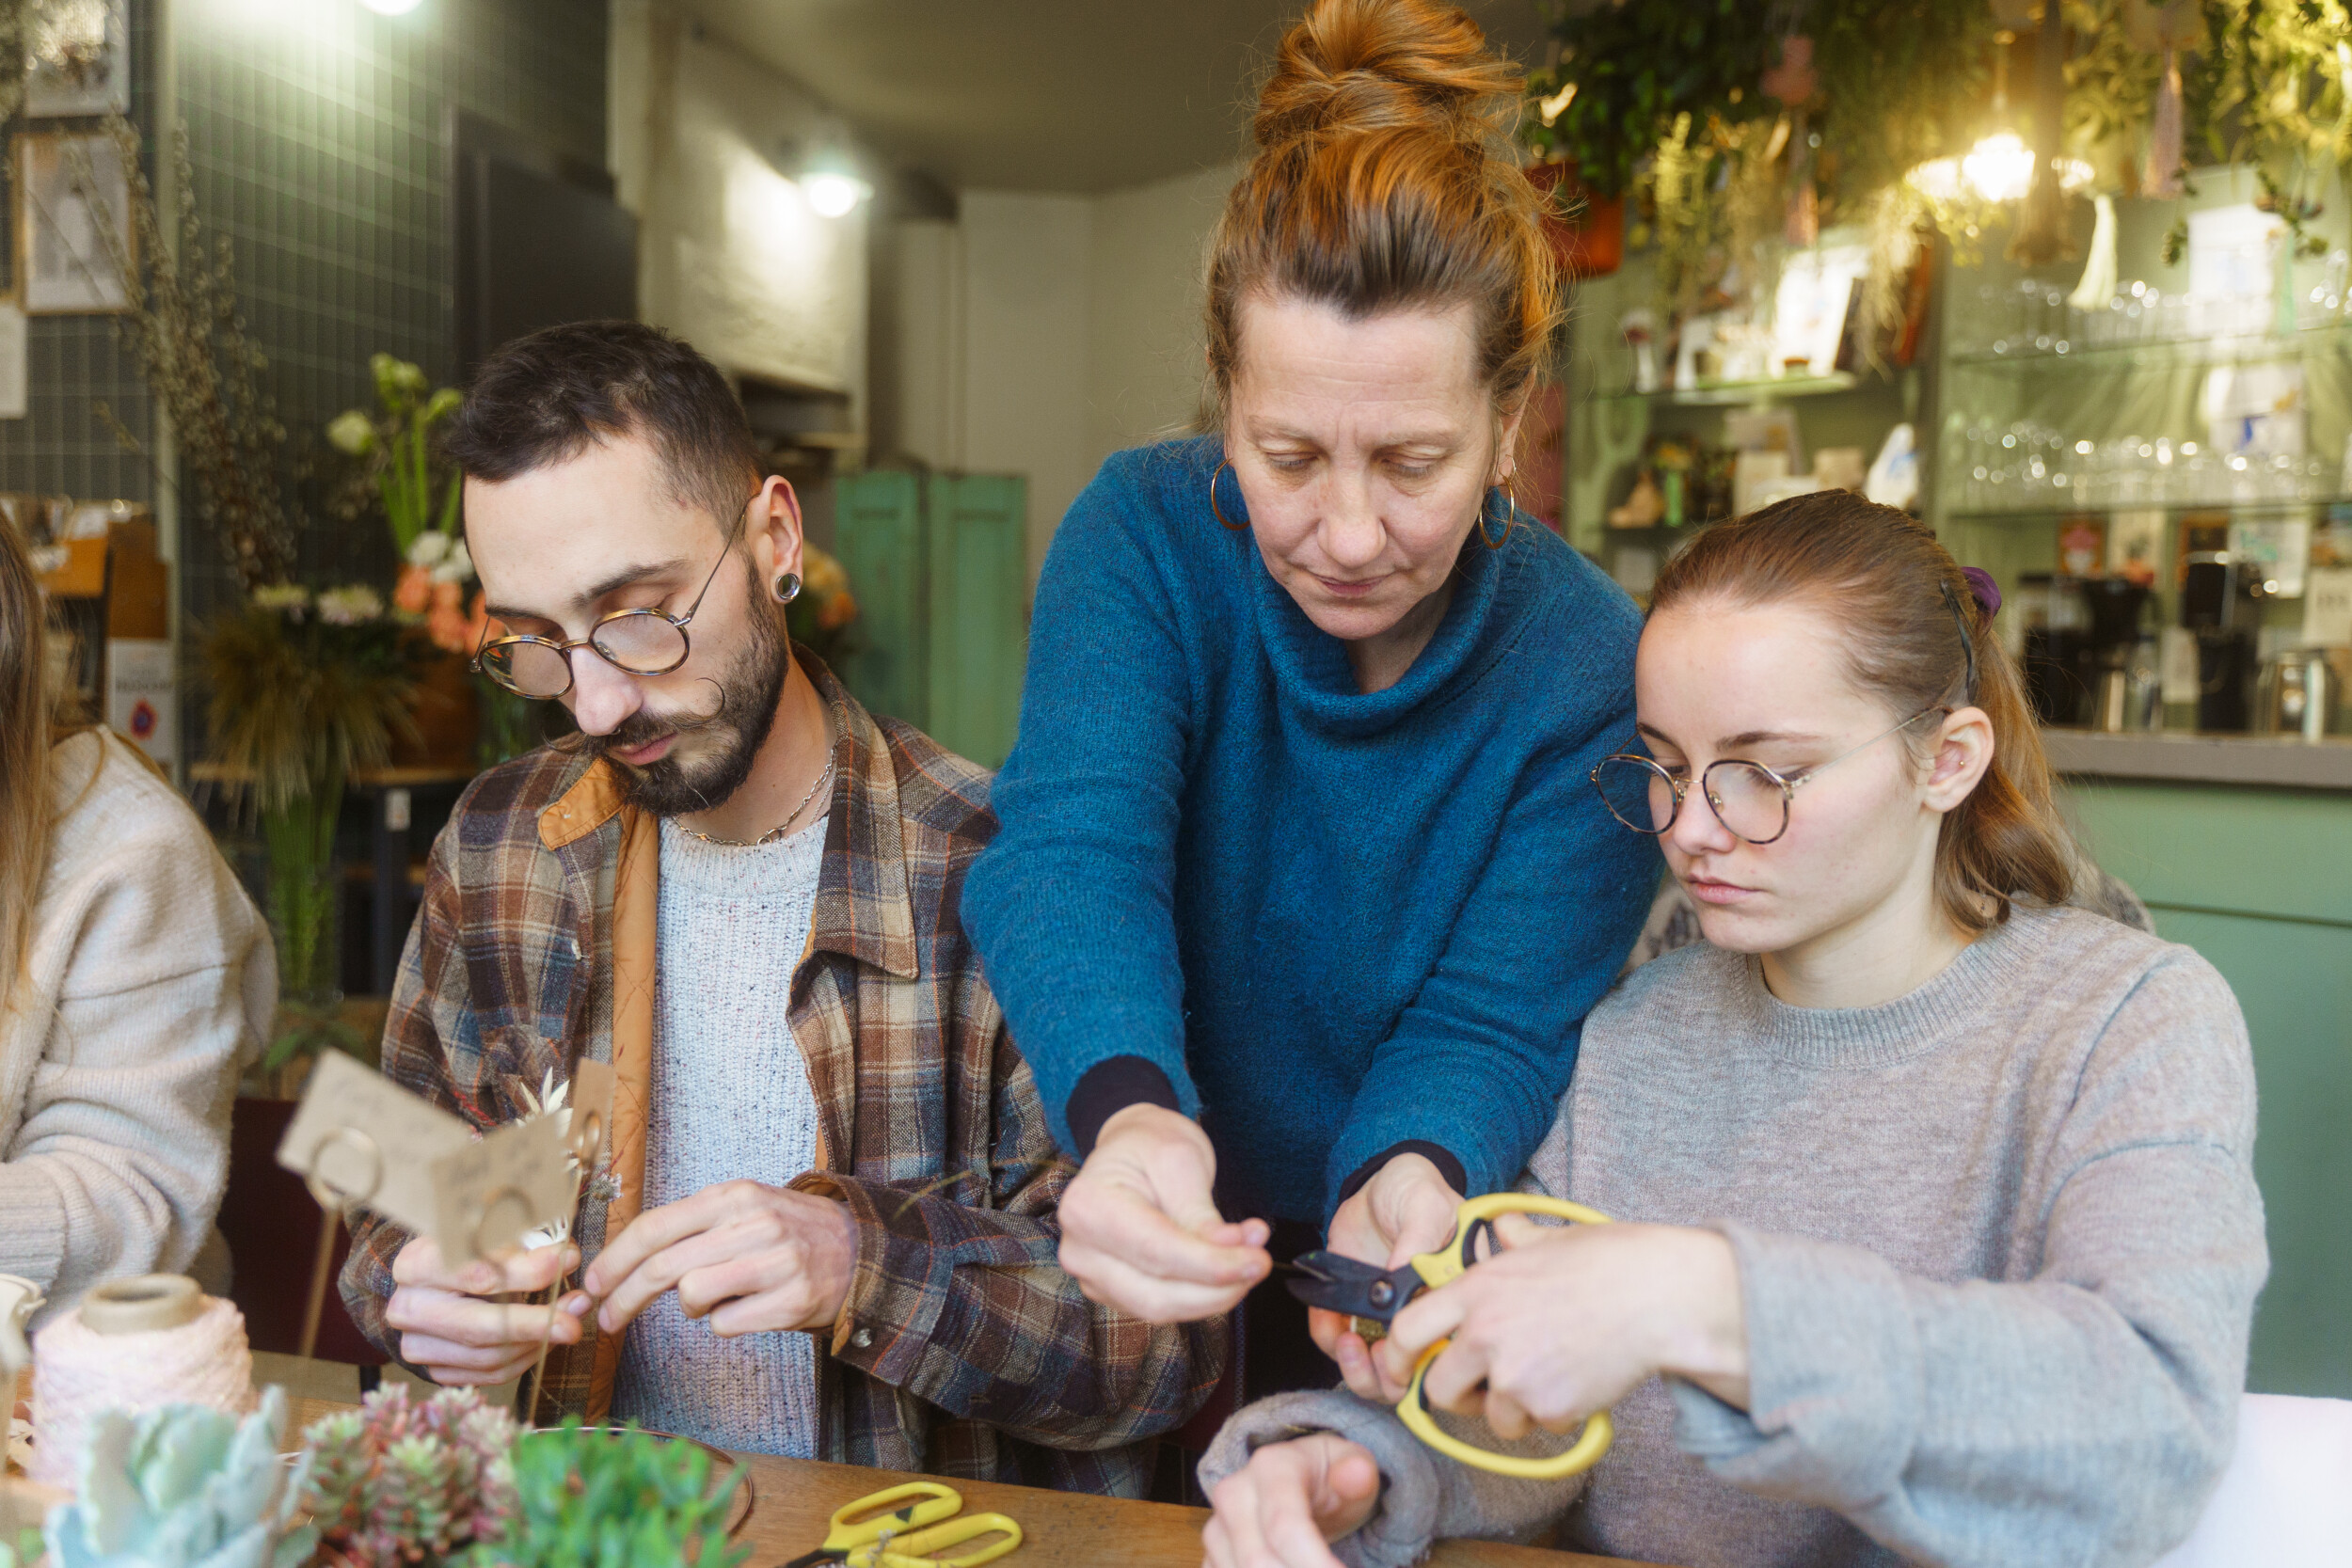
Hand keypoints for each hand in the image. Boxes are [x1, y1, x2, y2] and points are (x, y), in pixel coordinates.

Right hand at [386, 1233, 588, 1386]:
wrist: (424, 1288)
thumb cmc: (461, 1252)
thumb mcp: (481, 1235)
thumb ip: (517, 1244)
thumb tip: (565, 1256)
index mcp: (416, 1266)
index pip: (474, 1272)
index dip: (526, 1270)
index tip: (569, 1259)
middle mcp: (410, 1309)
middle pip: (478, 1325)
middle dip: (533, 1324)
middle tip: (574, 1320)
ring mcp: (418, 1346)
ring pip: (488, 1355)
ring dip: (537, 1341)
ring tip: (573, 1319)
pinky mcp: (436, 1371)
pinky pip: (490, 1373)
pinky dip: (525, 1357)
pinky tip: (548, 1338)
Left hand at [582, 1179, 856, 1336]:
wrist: (861, 1250)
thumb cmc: (789, 1232)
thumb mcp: (743, 1209)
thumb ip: (692, 1226)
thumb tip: (626, 1259)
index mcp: (733, 1196)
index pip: (655, 1226)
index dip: (615, 1258)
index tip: (592, 1283)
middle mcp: (753, 1223)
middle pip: (662, 1266)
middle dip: (624, 1297)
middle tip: (607, 1318)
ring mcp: (774, 1262)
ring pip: (692, 1296)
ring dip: (689, 1307)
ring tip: (712, 1300)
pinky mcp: (791, 1301)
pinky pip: (725, 1324)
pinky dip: (724, 1323)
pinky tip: (747, 1308)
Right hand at [1056, 1103, 1269, 1323]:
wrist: (1130, 1147)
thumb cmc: (1150, 1145)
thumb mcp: (1180, 1160)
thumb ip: (1201, 1212)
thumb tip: (1232, 1251)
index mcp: (1088, 1208)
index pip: (1156, 1251)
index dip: (1212, 1265)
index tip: (1258, 1261)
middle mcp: (1080, 1249)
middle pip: (1156, 1295)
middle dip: (1217, 1288)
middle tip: (1260, 1261)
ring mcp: (1094, 1275)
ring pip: (1161, 1309)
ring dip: (1213, 1294)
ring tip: (1247, 1257)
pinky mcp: (1114, 1291)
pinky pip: (1161, 1306)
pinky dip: (1200, 1294)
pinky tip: (1223, 1267)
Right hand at [1203, 1433, 1381, 1567]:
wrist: (1300, 1481)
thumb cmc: (1329, 1477)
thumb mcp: (1354, 1466)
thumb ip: (1358, 1474)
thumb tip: (1358, 1472)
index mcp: (1271, 1467)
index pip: (1285, 1527)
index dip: (1315, 1564)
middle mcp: (1234, 1494)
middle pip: (1258, 1562)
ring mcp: (1217, 1528)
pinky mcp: (1211, 1556)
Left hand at [1312, 1153, 1461, 1401]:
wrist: (1379, 1183)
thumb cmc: (1415, 1190)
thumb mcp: (1425, 1204)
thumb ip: (1420, 1238)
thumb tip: (1406, 1274)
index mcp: (1455, 1299)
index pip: (1448, 1347)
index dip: (1428, 1361)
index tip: (1405, 1351)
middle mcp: (1425, 1319)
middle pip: (1414, 1375)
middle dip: (1390, 1376)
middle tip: (1373, 1352)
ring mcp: (1390, 1321)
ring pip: (1377, 1373)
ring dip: (1358, 1369)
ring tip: (1347, 1341)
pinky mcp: (1356, 1313)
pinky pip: (1339, 1341)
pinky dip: (1327, 1337)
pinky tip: (1326, 1317)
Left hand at [1376, 1219, 1747, 1438]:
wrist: (1657, 1295)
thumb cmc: (1610, 1262)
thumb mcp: (1549, 1240)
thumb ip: (1514, 1241)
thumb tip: (1502, 1227)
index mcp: (1476, 1289)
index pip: (1406, 1329)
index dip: (1397, 1356)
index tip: (1404, 1369)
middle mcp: (1484, 1332)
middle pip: (1438, 1389)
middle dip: (1459, 1396)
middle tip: (1488, 1387)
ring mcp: (1513, 1373)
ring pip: (1493, 1417)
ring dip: (1517, 1409)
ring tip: (1550, 1377)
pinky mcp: (1547, 1405)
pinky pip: (1540, 1425)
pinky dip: (1558, 1414)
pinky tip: (1579, 1381)